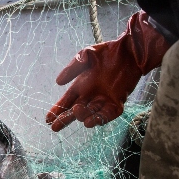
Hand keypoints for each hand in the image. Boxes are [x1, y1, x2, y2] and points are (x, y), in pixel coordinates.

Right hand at [46, 11, 169, 131]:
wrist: (130, 51)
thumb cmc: (108, 51)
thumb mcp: (86, 55)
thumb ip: (73, 67)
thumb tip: (58, 82)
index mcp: (81, 85)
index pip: (67, 100)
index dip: (57, 110)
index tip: (48, 119)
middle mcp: (91, 95)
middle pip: (75, 111)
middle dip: (65, 119)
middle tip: (55, 127)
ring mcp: (104, 100)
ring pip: (91, 114)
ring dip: (83, 117)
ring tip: (78, 116)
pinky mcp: (117, 102)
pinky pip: (108, 114)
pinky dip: (100, 119)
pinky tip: (91, 122)